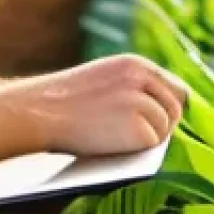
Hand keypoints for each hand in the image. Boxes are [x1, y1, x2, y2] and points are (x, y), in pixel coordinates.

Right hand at [21, 54, 187, 156]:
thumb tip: (161, 107)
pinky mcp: (138, 127)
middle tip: (138, 137)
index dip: (168, 107)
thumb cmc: (62, 102)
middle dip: (162, 124)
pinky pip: (152, 144)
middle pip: (176, 108)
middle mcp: (142, 77)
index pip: (174, 87)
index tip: (163, 122)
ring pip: (165, 128)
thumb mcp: (101, 79)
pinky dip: (137, 150)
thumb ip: (131, 86)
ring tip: (118, 139)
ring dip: (149, 138)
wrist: (38, 112)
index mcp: (135, 64)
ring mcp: (141, 101)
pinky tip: (114, 145)